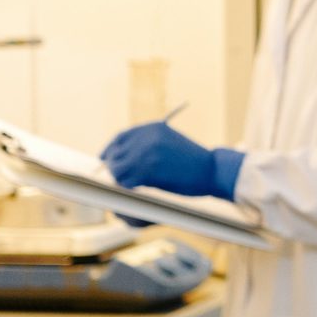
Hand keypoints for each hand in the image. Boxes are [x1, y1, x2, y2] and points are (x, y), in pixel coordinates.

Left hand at [102, 121, 243, 200]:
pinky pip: (127, 181)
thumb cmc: (191, 159)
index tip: (105, 158)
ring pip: (118, 169)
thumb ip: (147, 143)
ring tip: (130, 183)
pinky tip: (136, 189)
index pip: (121, 137)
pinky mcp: (148, 172)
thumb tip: (121, 156)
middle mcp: (147, 138)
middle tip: (119, 177)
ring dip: (120, 178)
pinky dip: (128, 186)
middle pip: (116, 153)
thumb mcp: (169, 141)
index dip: (110, 149)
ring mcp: (147, 154)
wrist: (211, 170)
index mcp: (153, 127)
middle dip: (115, 166)